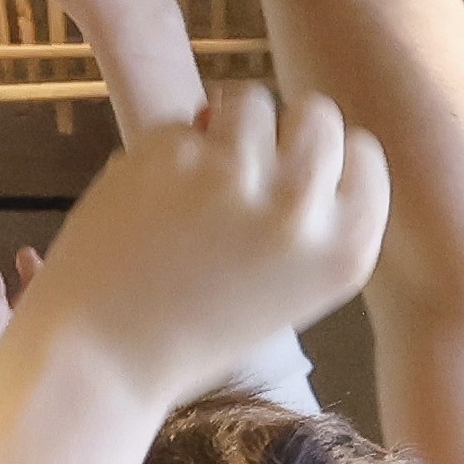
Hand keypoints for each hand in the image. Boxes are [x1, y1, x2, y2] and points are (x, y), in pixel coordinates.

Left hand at [29, 84, 386, 419]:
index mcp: (346, 248)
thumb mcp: (285, 286)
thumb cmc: (188, 333)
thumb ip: (309, 220)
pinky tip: (147, 201)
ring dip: (222, 126)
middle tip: (236, 170)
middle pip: (316, 114)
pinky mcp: (178, 156)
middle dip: (277, 130)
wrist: (100, 363)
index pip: (364, 154)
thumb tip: (298, 131)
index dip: (320, 157)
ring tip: (191, 183)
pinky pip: (184, 123)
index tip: (284, 178)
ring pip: (252, 100)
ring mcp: (240, 176)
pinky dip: (166, 151)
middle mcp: (304, 210)